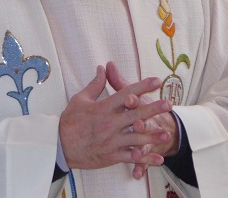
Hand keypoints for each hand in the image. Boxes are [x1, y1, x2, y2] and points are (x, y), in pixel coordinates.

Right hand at [59, 65, 173, 170]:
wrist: (59, 146)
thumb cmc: (69, 122)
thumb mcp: (80, 99)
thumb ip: (95, 84)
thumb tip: (103, 68)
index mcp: (103, 108)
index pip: (126, 93)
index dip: (143, 86)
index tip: (157, 81)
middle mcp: (109, 123)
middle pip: (135, 114)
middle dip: (153, 109)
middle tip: (168, 104)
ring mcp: (111, 141)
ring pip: (136, 138)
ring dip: (153, 136)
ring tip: (167, 133)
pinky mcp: (111, 155)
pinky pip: (130, 157)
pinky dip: (144, 159)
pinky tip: (157, 158)